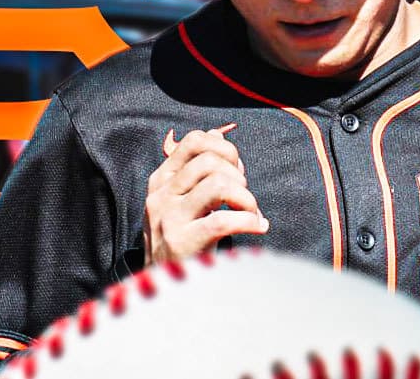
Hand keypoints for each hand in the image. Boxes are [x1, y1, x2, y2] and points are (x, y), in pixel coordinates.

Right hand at [142, 128, 268, 265]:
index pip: (194, 141)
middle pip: (210, 161)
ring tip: (251, 213)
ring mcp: (169, 218)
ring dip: (246, 197)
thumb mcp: (180, 202)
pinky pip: (223, 220)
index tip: (236, 170)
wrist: (163, 288)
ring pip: (218, 184)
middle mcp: (161, 195)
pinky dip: (249, 220)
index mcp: (161, 181)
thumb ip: (197, 170)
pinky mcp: (182, 242)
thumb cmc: (181, 241)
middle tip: (245, 198)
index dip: (224, 148)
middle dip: (239, 175)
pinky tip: (258, 227)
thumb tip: (217, 132)